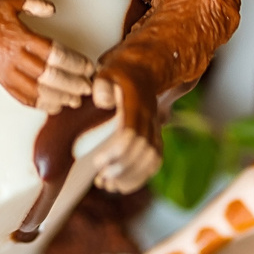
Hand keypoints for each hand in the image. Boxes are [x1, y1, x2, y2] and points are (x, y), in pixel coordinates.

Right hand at [0, 0, 96, 112]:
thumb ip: (35, 3)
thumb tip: (52, 10)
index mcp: (22, 37)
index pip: (55, 55)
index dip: (74, 64)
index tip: (88, 68)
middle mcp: (15, 57)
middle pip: (49, 76)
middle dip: (72, 84)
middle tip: (87, 88)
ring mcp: (7, 71)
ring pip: (37, 90)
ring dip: (58, 97)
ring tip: (74, 100)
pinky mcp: (0, 79)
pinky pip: (21, 97)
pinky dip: (39, 104)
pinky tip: (53, 106)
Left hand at [85, 58, 166, 192]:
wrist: (145, 69)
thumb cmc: (120, 72)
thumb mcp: (107, 71)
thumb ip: (102, 84)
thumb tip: (102, 102)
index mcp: (136, 104)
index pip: (131, 132)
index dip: (116, 151)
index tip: (97, 161)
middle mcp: (149, 119)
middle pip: (143, 151)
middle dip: (122, 169)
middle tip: (101, 178)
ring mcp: (156, 129)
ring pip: (152, 160)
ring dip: (131, 177)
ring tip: (107, 185)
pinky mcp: (156, 138)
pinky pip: (154, 163)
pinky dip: (139, 177)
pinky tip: (120, 185)